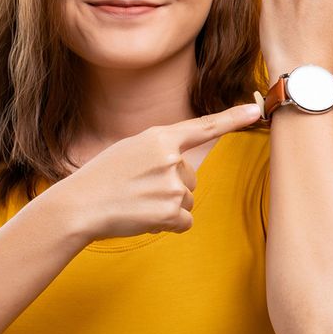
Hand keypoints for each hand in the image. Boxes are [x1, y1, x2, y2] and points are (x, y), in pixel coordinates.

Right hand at [50, 102, 262, 242]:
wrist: (78, 207)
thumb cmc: (102, 178)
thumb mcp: (130, 150)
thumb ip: (161, 151)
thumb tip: (184, 168)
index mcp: (159, 138)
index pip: (203, 126)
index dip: (232, 118)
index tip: (254, 108)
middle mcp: (170, 158)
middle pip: (191, 178)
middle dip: (171, 188)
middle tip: (138, 190)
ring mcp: (171, 186)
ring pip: (187, 201)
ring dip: (167, 207)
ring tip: (137, 203)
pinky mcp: (170, 212)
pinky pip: (185, 222)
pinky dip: (168, 224)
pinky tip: (143, 218)